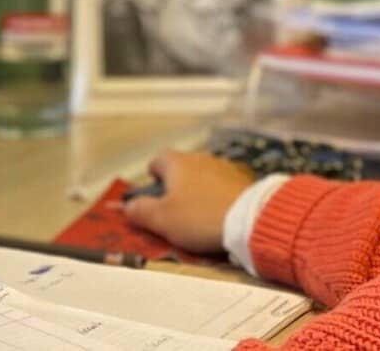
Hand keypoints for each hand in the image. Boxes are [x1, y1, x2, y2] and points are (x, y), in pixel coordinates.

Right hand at [122, 149, 256, 254]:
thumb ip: (140, 211)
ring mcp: (226, 168)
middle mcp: (201, 159)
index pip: (158, 159)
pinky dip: (220, 197)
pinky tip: (222, 215)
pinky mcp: (245, 181)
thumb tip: (128, 206)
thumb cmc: (198, 217)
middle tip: (175, 210)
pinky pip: (224, 186)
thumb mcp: (162, 220)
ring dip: (200, 191)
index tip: (153, 192)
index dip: (153, 175)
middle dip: (177, 185)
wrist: (251, 220)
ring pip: (205, 177)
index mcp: (177, 163)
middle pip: (183, 168)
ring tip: (201, 215)